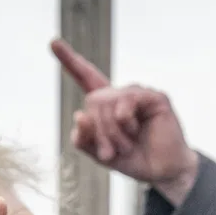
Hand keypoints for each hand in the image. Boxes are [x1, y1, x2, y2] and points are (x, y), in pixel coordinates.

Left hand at [52, 38, 200, 205]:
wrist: (162, 171)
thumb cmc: (134, 160)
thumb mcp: (100, 154)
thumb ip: (83, 139)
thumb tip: (79, 115)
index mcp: (107, 105)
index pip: (86, 78)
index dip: (70, 61)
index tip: (53, 43)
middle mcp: (121, 95)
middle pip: (93, 100)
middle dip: (98, 130)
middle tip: (109, 153)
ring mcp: (138, 94)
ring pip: (107, 102)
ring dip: (111, 131)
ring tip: (126, 147)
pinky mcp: (154, 97)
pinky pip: (126, 100)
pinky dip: (124, 120)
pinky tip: (135, 130)